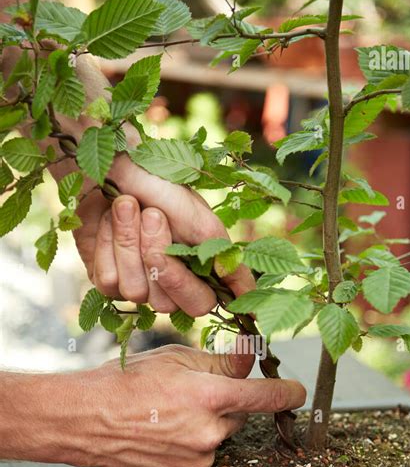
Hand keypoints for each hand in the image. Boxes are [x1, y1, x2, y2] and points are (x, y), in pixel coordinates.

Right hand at [74, 344, 305, 466]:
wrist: (88, 420)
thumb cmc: (125, 383)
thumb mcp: (176, 358)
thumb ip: (221, 361)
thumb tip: (251, 354)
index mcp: (210, 397)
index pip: (267, 396)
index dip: (287, 392)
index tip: (297, 391)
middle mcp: (210, 432)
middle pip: (240, 416)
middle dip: (227, 404)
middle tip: (193, 395)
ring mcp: (198, 459)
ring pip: (221, 437)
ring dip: (208, 426)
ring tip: (171, 415)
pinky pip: (204, 458)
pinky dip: (194, 446)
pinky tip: (167, 433)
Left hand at [75, 156, 255, 314]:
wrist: (107, 162)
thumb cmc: (159, 181)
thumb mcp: (199, 216)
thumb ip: (221, 254)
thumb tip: (247, 293)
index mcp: (198, 267)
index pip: (205, 302)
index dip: (200, 294)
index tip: (217, 291)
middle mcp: (169, 281)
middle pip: (168, 304)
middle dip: (157, 255)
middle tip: (153, 215)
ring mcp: (137, 283)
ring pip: (135, 292)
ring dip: (128, 244)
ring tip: (126, 206)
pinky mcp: (106, 279)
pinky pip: (108, 282)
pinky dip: (107, 244)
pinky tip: (107, 220)